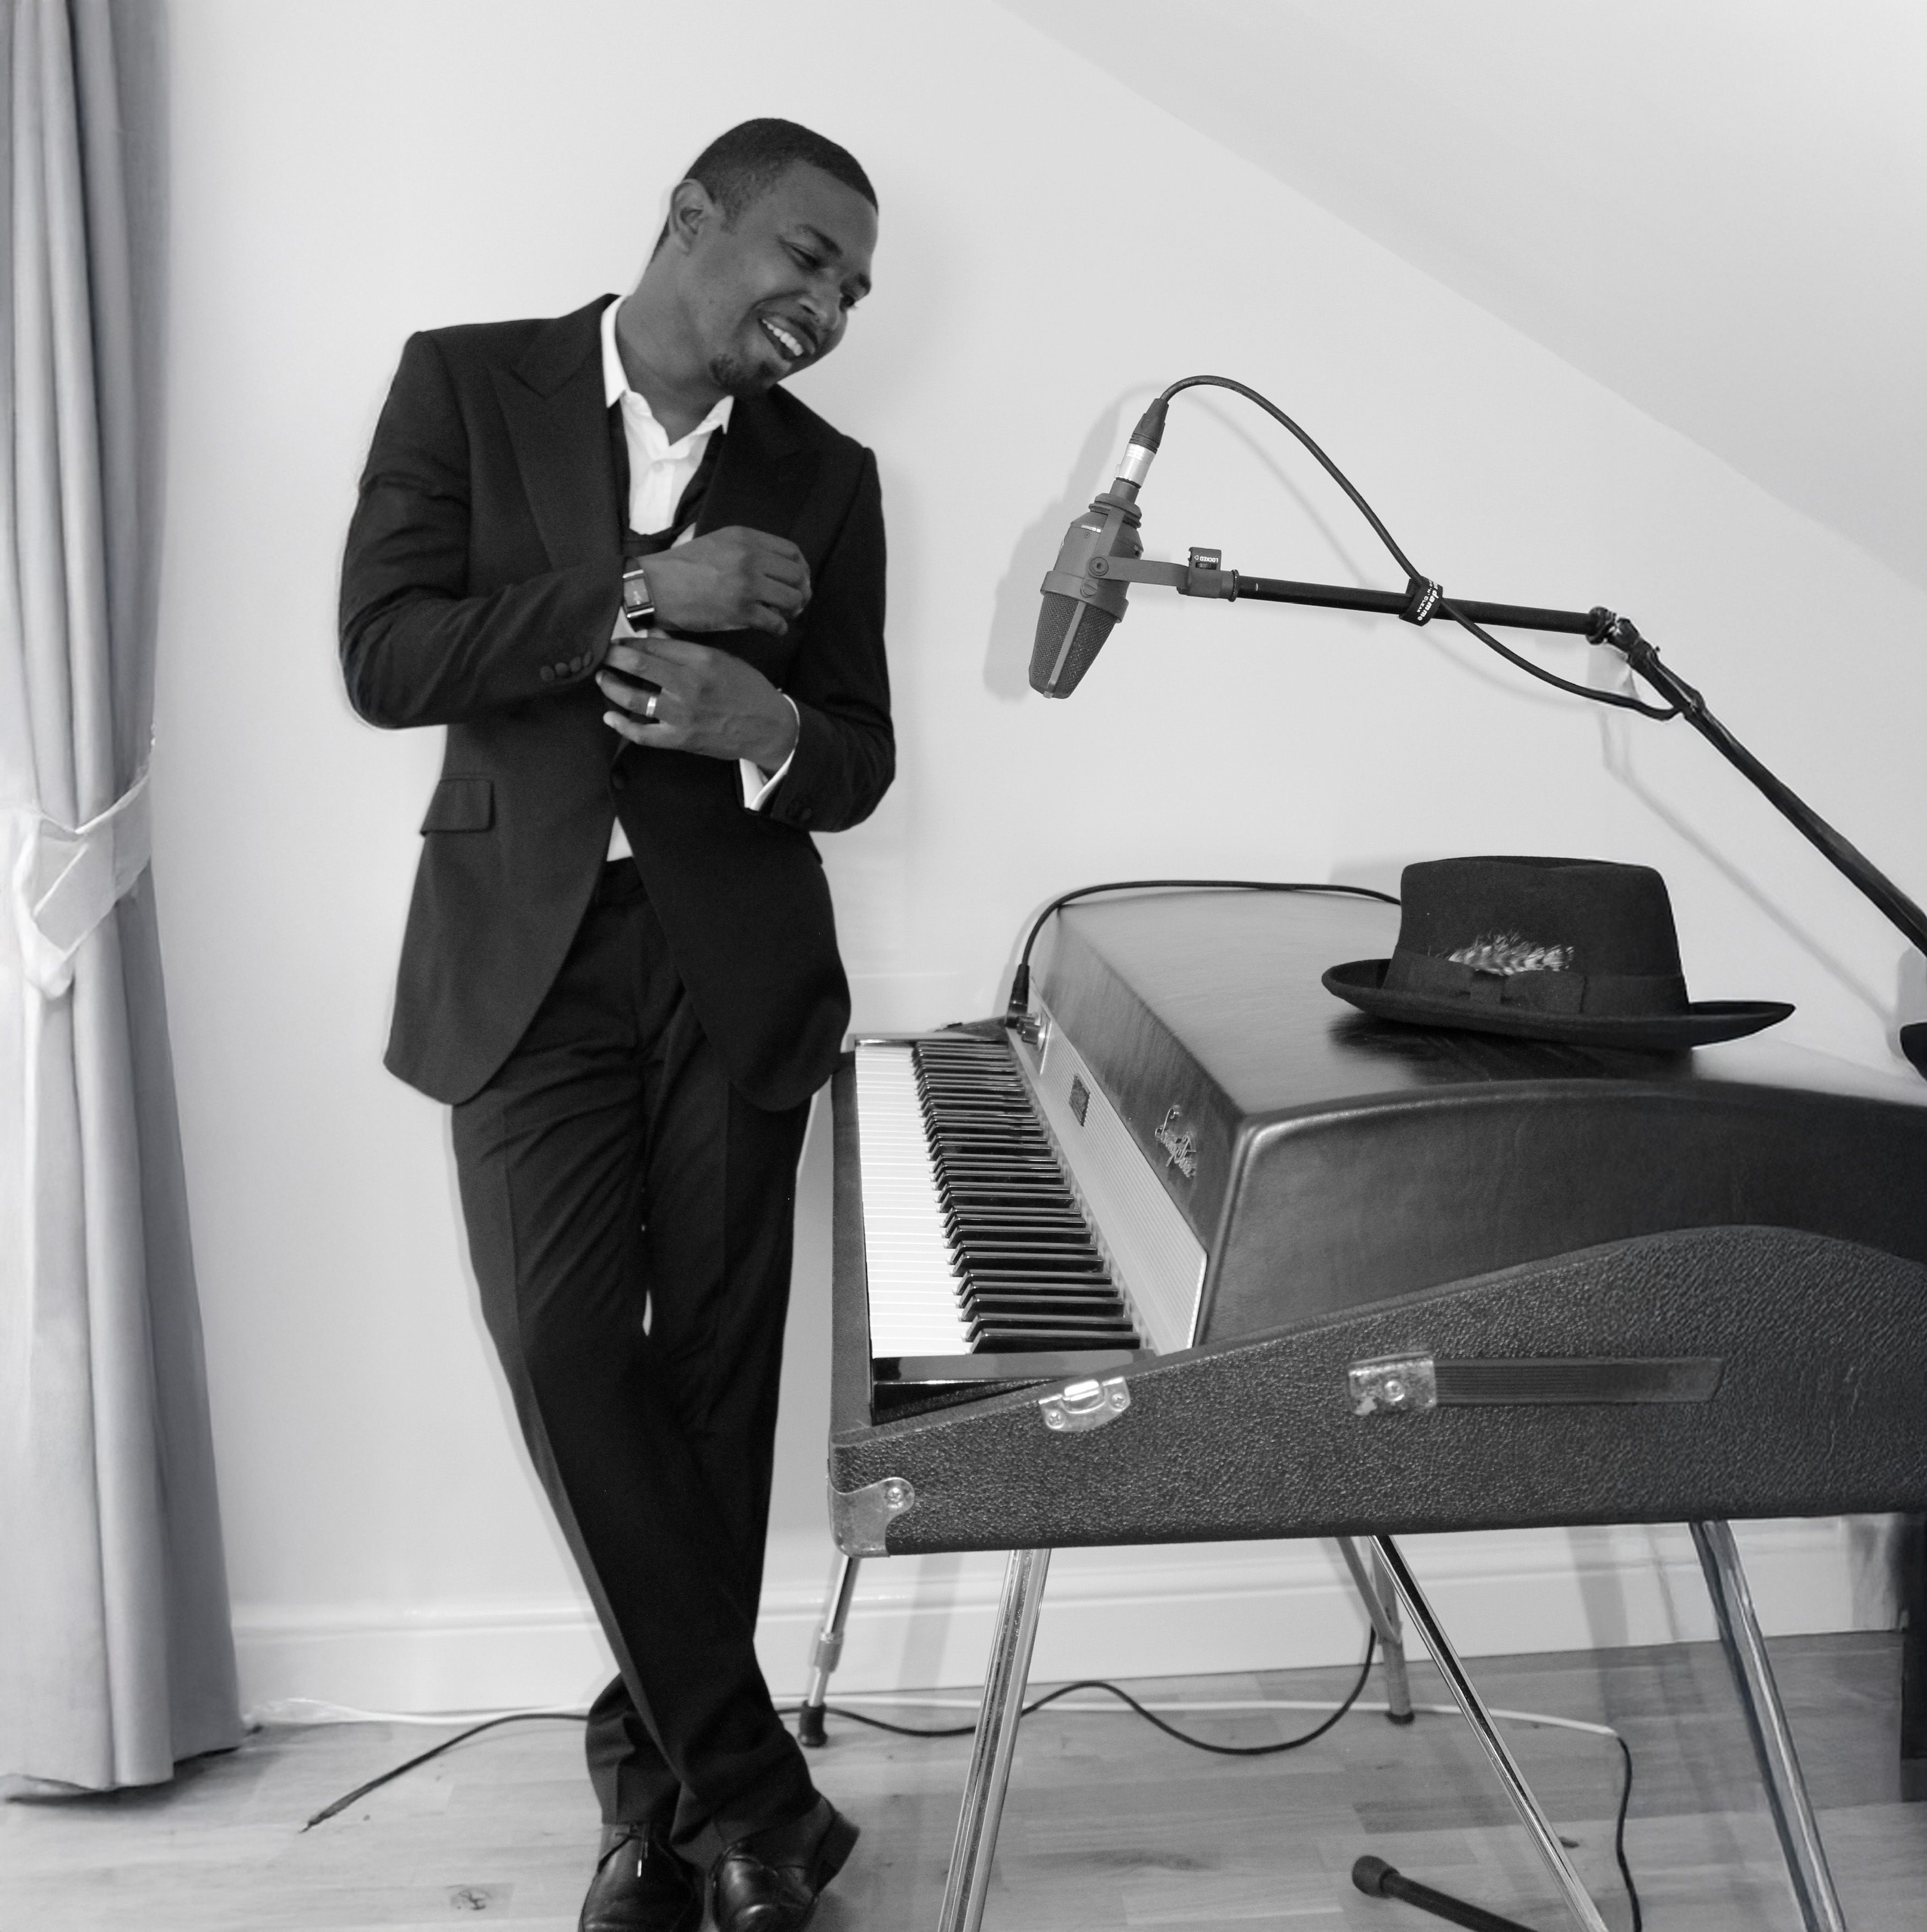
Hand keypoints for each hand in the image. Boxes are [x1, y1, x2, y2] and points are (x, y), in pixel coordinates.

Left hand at [599, 636, 799, 768]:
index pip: (654, 644)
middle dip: (612, 657)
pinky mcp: (681, 739)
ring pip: (633, 697)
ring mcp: (683, 713)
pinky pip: (643, 734)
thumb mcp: (723, 659)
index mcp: (701, 659)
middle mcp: (689, 684)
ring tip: (603, 680)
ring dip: (611, 687)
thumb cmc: (747, 690)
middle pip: (638, 664)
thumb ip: (687, 648)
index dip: (629, 641)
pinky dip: (622, 726)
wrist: (768, 728)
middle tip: (601, 655)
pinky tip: (610, 718)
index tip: (617, 642)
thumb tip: (653, 634)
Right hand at [635, 526, 809, 636]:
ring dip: (791, 612)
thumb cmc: (682, 567)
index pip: (792, 552)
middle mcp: (751, 558)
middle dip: (801, 592)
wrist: (654, 587)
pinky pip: (776, 623)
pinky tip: (771, 630)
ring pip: (792, 600)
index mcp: (745, 538)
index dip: (800, 569)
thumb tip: (774, 568)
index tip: (797, 581)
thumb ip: (747, 550)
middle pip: (797, 576)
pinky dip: (779, 630)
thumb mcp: (717, 543)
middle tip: (793, 604)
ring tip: (781, 616)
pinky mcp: (741, 611)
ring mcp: (747, 585)